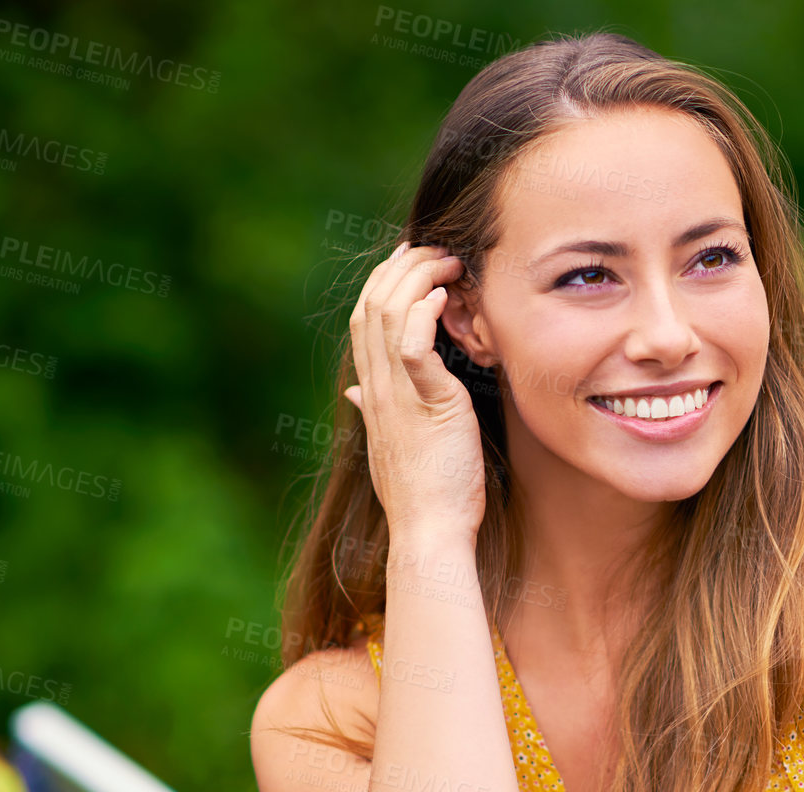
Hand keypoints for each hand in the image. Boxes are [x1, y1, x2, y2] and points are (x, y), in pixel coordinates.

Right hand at [345, 242, 486, 544]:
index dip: (383, 281)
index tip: (411, 259)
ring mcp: (396, 394)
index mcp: (372, 392)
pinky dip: (423, 314)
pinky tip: (442, 295)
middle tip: (433, 248)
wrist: (429, 531)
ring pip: (388, 315)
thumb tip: (357, 393)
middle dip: (400, 267)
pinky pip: (413, 346)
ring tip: (446, 261)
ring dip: (417, 278)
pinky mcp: (425, 403)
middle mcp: (376, 387)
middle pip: (371, 305)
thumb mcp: (393, 444)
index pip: (364, 319)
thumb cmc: (423, 492)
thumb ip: (375, 410)